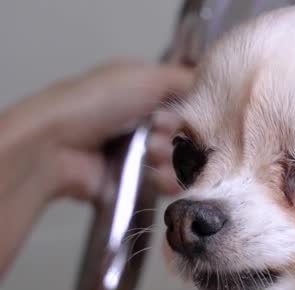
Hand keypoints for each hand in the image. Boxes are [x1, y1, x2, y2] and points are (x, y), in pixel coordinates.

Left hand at [0, 60, 193, 275]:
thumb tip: (209, 87)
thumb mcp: (147, 75)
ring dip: (173, 158)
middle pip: (186, 133)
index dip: (193, 110)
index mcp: (144, 92)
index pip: (187, 103)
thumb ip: (185, 78)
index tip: (190, 114)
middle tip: (162, 134)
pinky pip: (167, 183)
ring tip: (153, 154)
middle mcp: (144, 121)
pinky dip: (169, 181)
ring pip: (180, 160)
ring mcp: (139, 152)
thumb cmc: (99, 101)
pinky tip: (160, 176)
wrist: (59, 145)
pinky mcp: (135, 181)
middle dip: (181, 135)